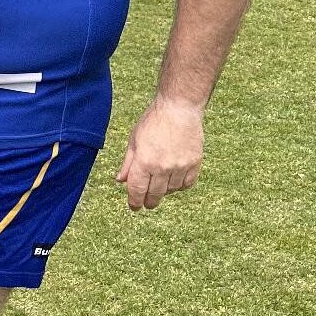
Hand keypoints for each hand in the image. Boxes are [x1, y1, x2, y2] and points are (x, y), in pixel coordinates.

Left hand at [116, 95, 203, 210]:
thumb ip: (128, 163)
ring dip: (164, 192)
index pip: (137, 190)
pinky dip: (179, 186)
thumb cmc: (153, 121)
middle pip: (155, 195)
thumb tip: (120, 181)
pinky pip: (187, 184)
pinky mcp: (195, 163)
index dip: (134, 202)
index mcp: (144, 161)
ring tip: (159, 185)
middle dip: (149, 201)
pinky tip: (173, 182)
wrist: (179, 108)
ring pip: (171, 190)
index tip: (134, 207)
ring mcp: (181, 166)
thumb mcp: (134, 140)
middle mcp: (163, 167)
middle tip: (146, 203)